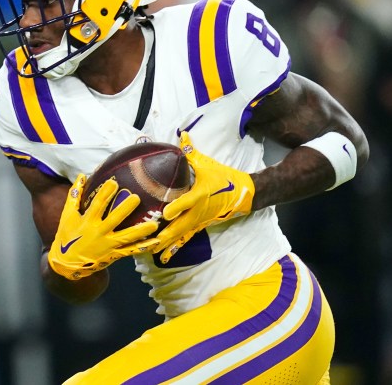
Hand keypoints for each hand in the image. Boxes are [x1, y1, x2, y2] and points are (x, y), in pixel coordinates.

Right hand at [47, 174, 160, 279]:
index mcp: (87, 221)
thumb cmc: (67, 236)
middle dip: (125, 209)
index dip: (105, 193)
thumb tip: (82, 176)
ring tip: (154, 224)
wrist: (67, 265)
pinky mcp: (114, 255)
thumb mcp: (67, 216)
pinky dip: (144, 247)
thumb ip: (74, 196)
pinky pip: (131, 251)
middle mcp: (99, 232)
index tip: (114, 182)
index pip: (97, 204)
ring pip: (126, 237)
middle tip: (137, 198)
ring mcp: (108, 245)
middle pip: (114, 219)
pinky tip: (157, 241)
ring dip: (140, 231)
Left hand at [152, 132, 254, 263]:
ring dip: (165, 242)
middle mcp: (199, 211)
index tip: (165, 214)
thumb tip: (181, 135)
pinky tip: (164, 257)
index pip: (188, 202)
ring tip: (149, 250)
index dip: (177, 207)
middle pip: (180, 225)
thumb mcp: (207, 164)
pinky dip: (174, 247)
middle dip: (164, 233)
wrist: (243, 194)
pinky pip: (185, 238)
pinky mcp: (200, 226)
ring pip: (180, 234)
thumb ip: (190, 151)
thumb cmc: (224, 178)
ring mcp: (199, 221)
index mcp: (200, 195)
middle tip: (148, 240)